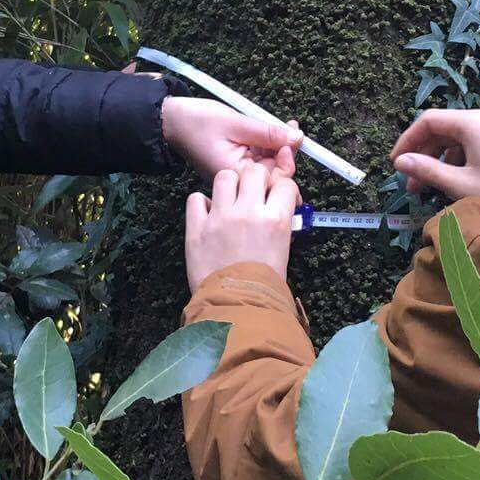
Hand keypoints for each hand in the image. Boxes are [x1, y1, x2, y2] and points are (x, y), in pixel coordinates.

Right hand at [162, 96, 301, 178]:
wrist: (172, 120)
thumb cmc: (197, 122)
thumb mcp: (236, 123)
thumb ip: (267, 133)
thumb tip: (296, 138)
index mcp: (236, 175)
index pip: (273, 180)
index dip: (289, 163)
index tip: (294, 140)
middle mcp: (238, 178)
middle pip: (274, 173)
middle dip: (288, 152)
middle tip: (292, 128)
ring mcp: (238, 171)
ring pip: (269, 164)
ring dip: (280, 146)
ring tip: (285, 125)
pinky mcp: (238, 162)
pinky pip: (260, 157)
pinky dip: (269, 144)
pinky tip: (275, 130)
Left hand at [185, 162, 299, 288]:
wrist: (237, 307)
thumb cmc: (264, 285)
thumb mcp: (282, 250)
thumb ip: (278, 224)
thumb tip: (274, 210)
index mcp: (275, 219)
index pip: (284, 183)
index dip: (282, 187)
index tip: (278, 195)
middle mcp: (248, 212)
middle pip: (254, 171)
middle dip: (256, 179)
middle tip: (253, 194)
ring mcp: (220, 217)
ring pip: (224, 176)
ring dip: (229, 185)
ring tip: (229, 200)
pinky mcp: (197, 227)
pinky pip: (196, 198)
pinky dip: (201, 203)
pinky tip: (208, 214)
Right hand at [391, 109, 479, 201]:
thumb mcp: (460, 184)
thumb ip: (427, 170)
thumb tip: (400, 162)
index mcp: (473, 122)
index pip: (429, 120)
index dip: (408, 140)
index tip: (395, 163)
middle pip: (445, 129)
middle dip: (425, 155)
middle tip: (412, 185)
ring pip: (462, 137)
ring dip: (442, 160)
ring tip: (432, 188)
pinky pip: (478, 143)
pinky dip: (462, 159)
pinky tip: (458, 181)